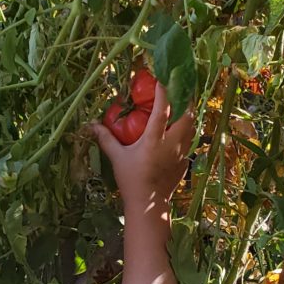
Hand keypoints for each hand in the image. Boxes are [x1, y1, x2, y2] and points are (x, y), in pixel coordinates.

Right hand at [91, 85, 195, 208]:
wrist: (148, 206)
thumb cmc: (132, 181)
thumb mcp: (117, 159)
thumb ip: (106, 139)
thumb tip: (91, 125)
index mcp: (154, 140)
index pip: (163, 110)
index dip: (163, 91)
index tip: (162, 77)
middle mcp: (172, 143)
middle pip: (187, 115)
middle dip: (185, 100)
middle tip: (178, 91)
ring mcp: (182, 153)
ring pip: (192, 127)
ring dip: (188, 115)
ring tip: (181, 107)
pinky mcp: (186, 161)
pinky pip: (190, 140)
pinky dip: (186, 131)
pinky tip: (179, 131)